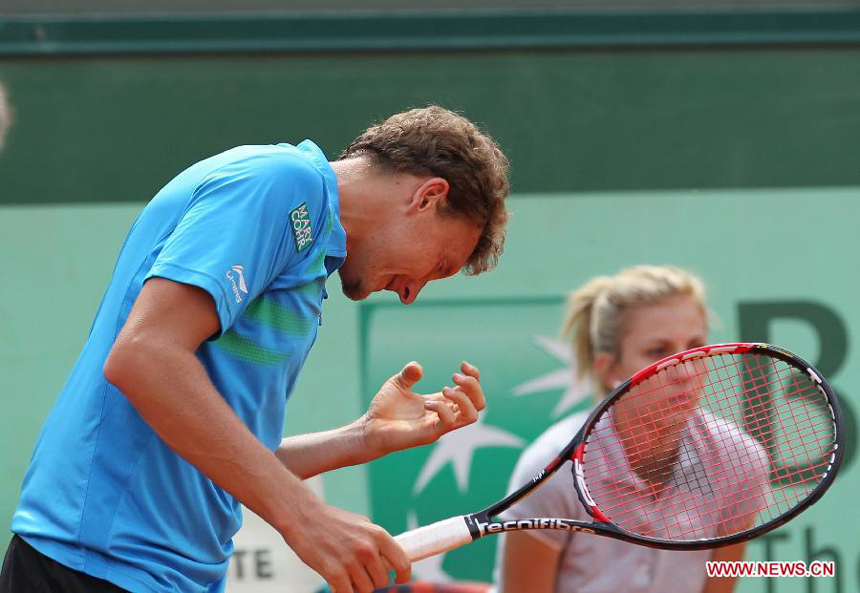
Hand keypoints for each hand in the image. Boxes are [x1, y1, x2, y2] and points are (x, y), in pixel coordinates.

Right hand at [283, 500, 409, 592]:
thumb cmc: (332, 521)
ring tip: (346, 572)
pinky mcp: (334, 573)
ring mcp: (351, 561)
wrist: (304, 517)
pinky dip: (344, 591)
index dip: (403, 575)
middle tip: (360, 572)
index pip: (402, 562)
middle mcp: (367, 548)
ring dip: (357, 586)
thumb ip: (377, 542)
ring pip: (366, 590)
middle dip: (373, 580)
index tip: (399, 579)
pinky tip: (338, 581)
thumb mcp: (362, 525)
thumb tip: (391, 561)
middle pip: (383, 581)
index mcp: (377, 534)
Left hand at [361, 361, 485, 455]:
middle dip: (473, 386)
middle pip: (479, 403)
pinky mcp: (430, 434)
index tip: (462, 364)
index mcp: (442, 402)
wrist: (369, 428)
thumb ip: (408, 374)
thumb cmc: (384, 409)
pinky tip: (426, 403)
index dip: (474, 377)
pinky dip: (442, 407)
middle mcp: (445, 415)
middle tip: (454, 376)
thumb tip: (418, 367)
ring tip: (445, 388)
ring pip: (471, 415)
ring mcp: (439, 426)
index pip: (472, 392)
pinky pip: (448, 422)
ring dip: (463, 398)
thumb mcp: (397, 384)